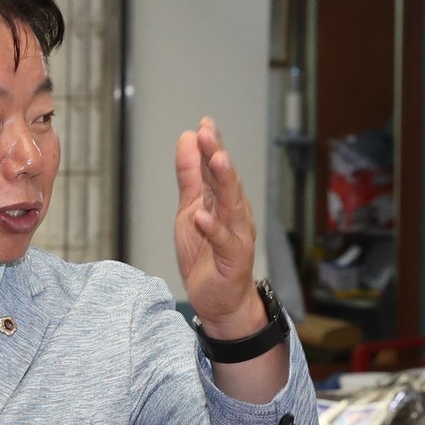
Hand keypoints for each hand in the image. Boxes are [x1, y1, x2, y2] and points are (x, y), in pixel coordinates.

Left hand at [172, 119, 265, 336]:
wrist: (219, 301)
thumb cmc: (207, 255)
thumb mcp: (190, 210)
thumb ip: (190, 177)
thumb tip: (187, 139)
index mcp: (223, 200)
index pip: (216, 168)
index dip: (211, 146)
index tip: (204, 123)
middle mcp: (235, 213)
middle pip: (227, 180)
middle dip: (218, 155)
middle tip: (208, 132)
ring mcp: (236, 235)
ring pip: (231, 205)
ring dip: (224, 182)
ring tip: (216, 160)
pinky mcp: (233, 259)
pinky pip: (224, 242)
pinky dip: (214, 229)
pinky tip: (202, 217)